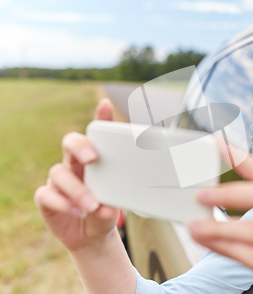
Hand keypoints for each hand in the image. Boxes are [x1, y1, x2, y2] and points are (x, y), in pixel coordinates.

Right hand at [34, 98, 119, 251]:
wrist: (91, 236)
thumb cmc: (105, 212)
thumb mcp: (115, 207)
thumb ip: (114, 206)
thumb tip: (109, 208)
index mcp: (94, 160)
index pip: (96, 135)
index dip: (100, 118)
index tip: (105, 105)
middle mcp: (74, 165)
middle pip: (70, 142)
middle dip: (80, 146)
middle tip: (92, 158)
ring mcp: (59, 180)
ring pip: (59, 173)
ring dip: (76, 189)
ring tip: (92, 206)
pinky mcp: (47, 198)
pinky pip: (47, 195)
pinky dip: (63, 203)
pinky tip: (77, 212)